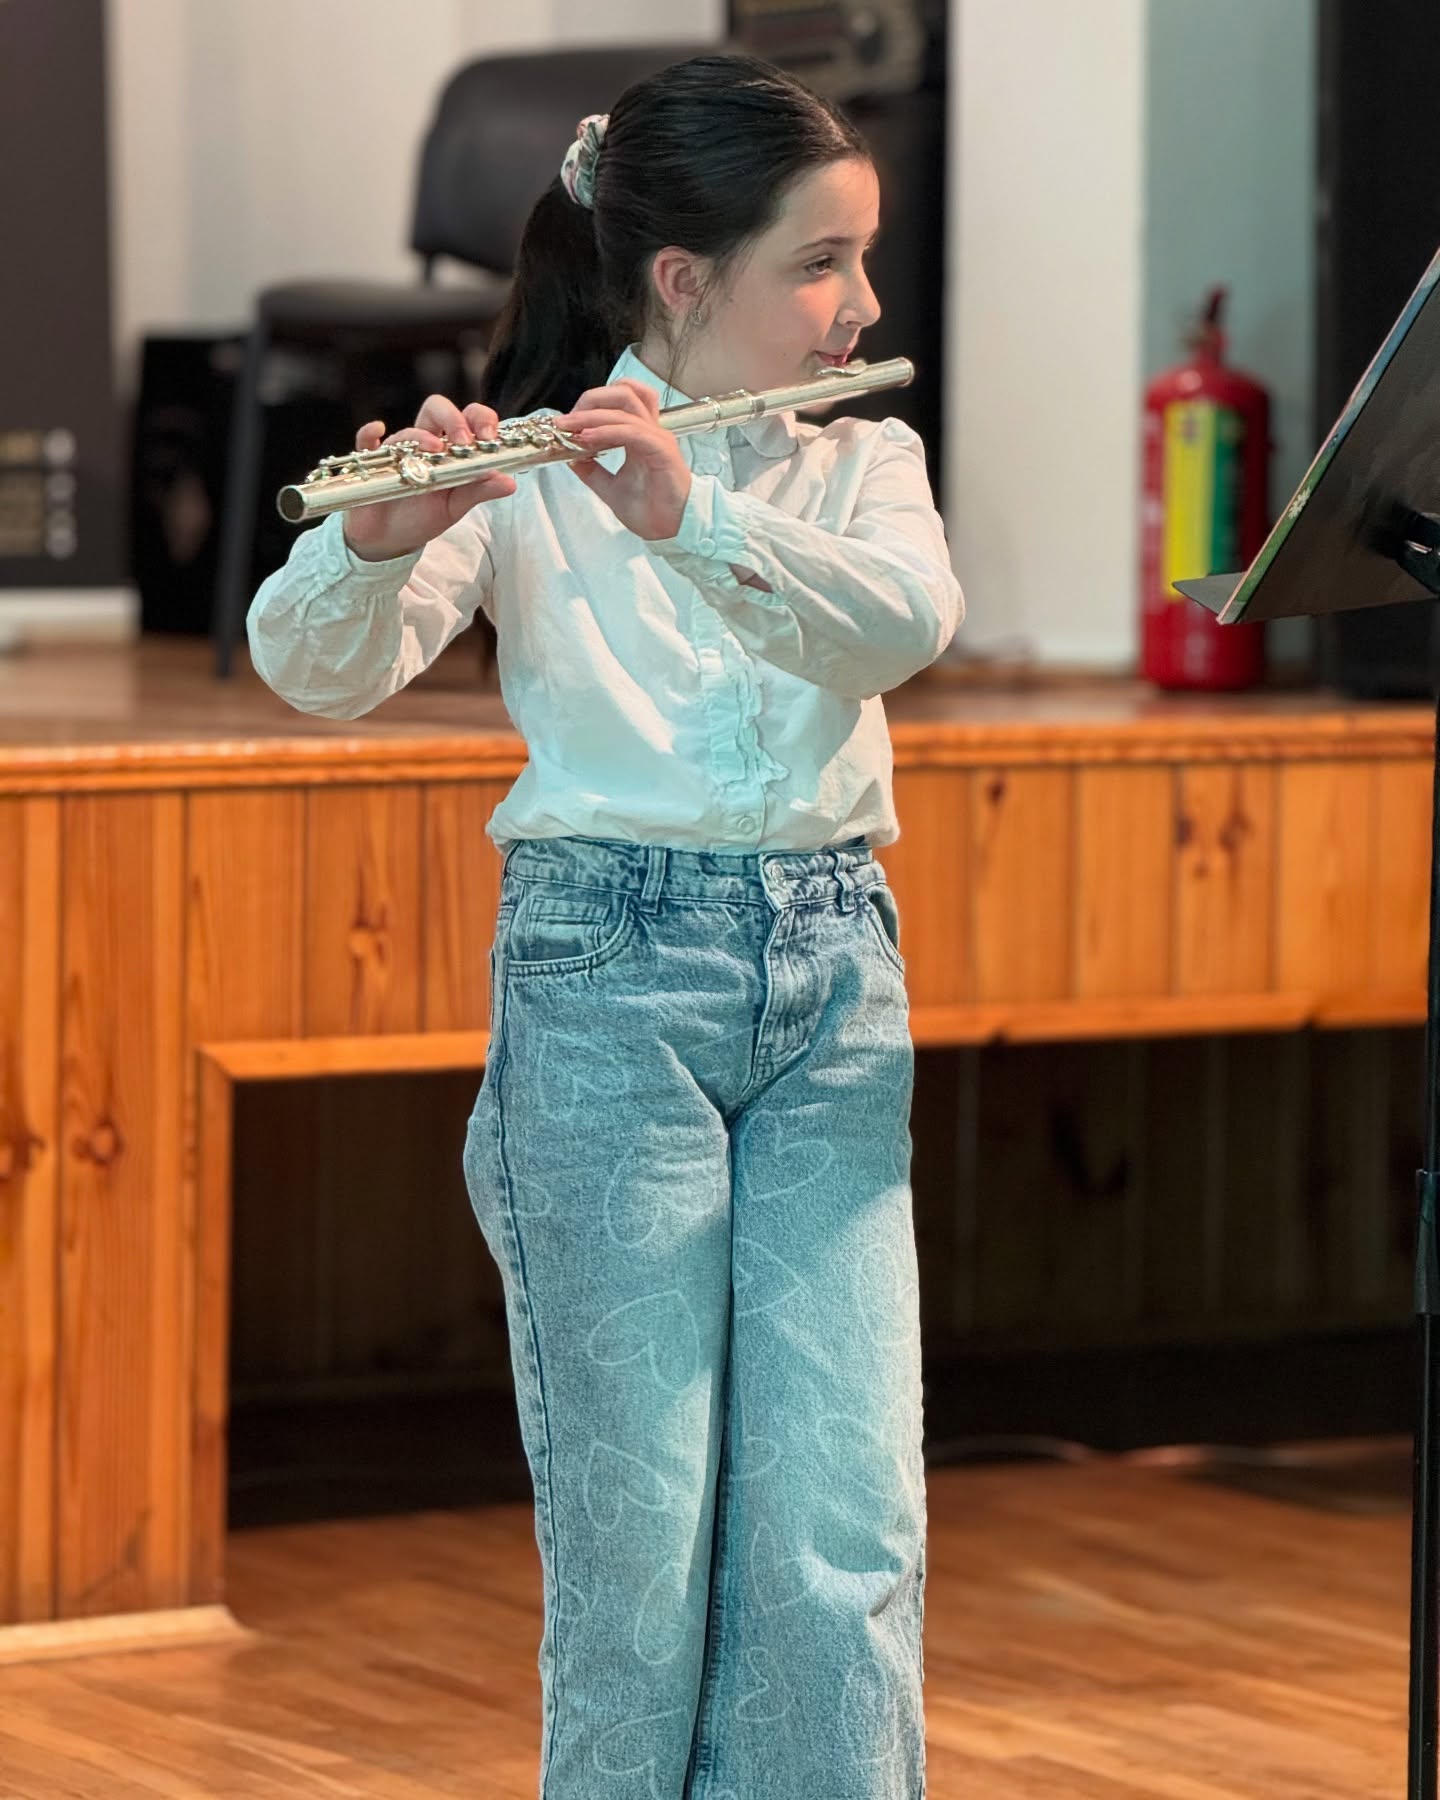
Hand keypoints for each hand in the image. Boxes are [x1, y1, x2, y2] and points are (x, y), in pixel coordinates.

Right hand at [341, 395, 517, 561]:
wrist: (389, 540)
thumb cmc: (422, 517)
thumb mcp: (455, 506)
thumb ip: (480, 491)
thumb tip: (510, 482)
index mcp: (449, 450)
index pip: (467, 419)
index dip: (480, 419)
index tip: (489, 437)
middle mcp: (424, 444)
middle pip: (436, 409)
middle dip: (452, 418)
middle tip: (463, 441)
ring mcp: (398, 451)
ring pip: (407, 429)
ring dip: (421, 436)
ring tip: (434, 450)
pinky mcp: (372, 463)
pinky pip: (365, 440)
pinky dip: (369, 433)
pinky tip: (378, 432)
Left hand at [550, 379, 691, 540]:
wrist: (672, 530)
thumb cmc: (651, 510)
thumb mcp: (610, 488)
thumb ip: (592, 471)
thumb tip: (570, 457)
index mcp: (641, 435)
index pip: (618, 401)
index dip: (589, 406)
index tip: (565, 424)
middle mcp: (650, 431)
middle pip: (624, 392)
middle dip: (590, 400)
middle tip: (566, 421)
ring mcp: (657, 438)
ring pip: (626, 407)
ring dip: (593, 415)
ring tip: (570, 427)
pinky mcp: (662, 451)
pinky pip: (632, 431)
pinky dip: (606, 431)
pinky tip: (587, 439)